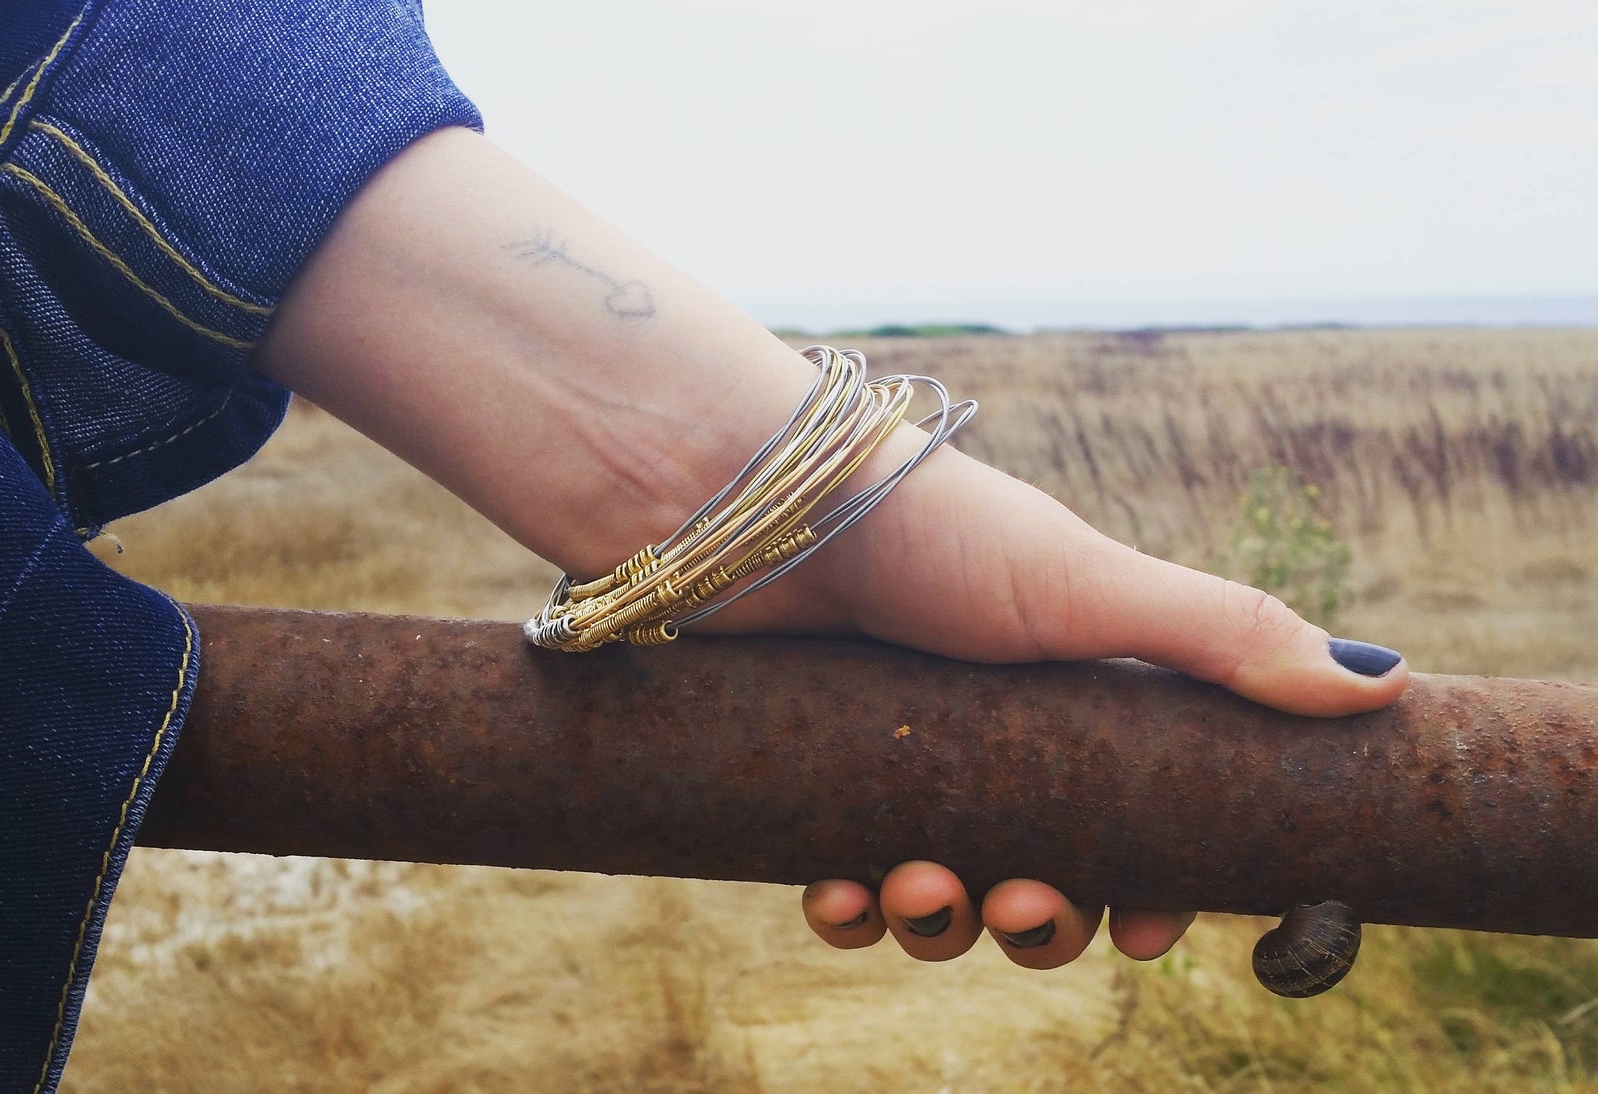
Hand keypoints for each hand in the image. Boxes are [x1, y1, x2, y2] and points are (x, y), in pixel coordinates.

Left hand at [704, 436, 1408, 967]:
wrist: (758, 501)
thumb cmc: (931, 531)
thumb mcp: (1086, 585)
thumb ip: (1220, 637)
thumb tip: (1380, 685)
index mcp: (1077, 698)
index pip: (1141, 821)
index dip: (1151, 887)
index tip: (1148, 929)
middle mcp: (994, 737)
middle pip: (1044, 877)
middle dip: (1042, 920)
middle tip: (1018, 909)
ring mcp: (901, 761)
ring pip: (942, 895)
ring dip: (942, 922)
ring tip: (921, 891)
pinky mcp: (812, 779)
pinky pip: (842, 883)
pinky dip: (849, 909)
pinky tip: (839, 898)